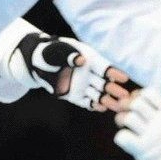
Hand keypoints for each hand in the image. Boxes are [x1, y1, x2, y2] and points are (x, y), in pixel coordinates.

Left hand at [7, 33, 129, 110]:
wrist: (35, 64)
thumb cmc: (48, 53)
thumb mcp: (56, 51)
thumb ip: (68, 55)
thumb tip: (80, 60)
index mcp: (88, 59)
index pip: (104, 67)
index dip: (114, 72)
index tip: (124, 78)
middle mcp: (88, 74)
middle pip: (104, 83)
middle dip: (115, 89)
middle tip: (126, 96)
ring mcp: (82, 85)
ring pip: (98, 94)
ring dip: (108, 100)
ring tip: (117, 107)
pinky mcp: (75, 96)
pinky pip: (86, 102)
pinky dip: (93, 105)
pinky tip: (101, 108)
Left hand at [114, 87, 160, 159]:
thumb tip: (140, 95)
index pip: (149, 93)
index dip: (139, 95)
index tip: (137, 102)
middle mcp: (160, 122)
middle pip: (136, 103)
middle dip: (126, 105)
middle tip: (125, 111)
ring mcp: (151, 136)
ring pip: (128, 118)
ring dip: (121, 119)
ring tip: (123, 124)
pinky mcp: (142, 150)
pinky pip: (122, 137)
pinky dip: (121, 137)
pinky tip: (126, 139)